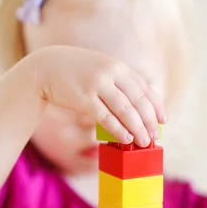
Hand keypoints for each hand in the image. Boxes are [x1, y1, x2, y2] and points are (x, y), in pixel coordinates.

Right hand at [24, 45, 165, 147]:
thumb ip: (116, 80)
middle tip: (154, 136)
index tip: (162, 120)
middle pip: (138, 100)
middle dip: (149, 120)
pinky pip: (106, 118)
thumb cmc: (72, 72)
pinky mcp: (84, 98)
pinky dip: (118, 130)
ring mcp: (97, 84)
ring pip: (125, 110)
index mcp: (117, 66)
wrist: (44, 68)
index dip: (156, 105)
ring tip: (143, 142)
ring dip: (137, 128)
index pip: (144, 87)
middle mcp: (110, 73)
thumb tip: (135, 104)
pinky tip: (125, 138)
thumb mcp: (98, 68)